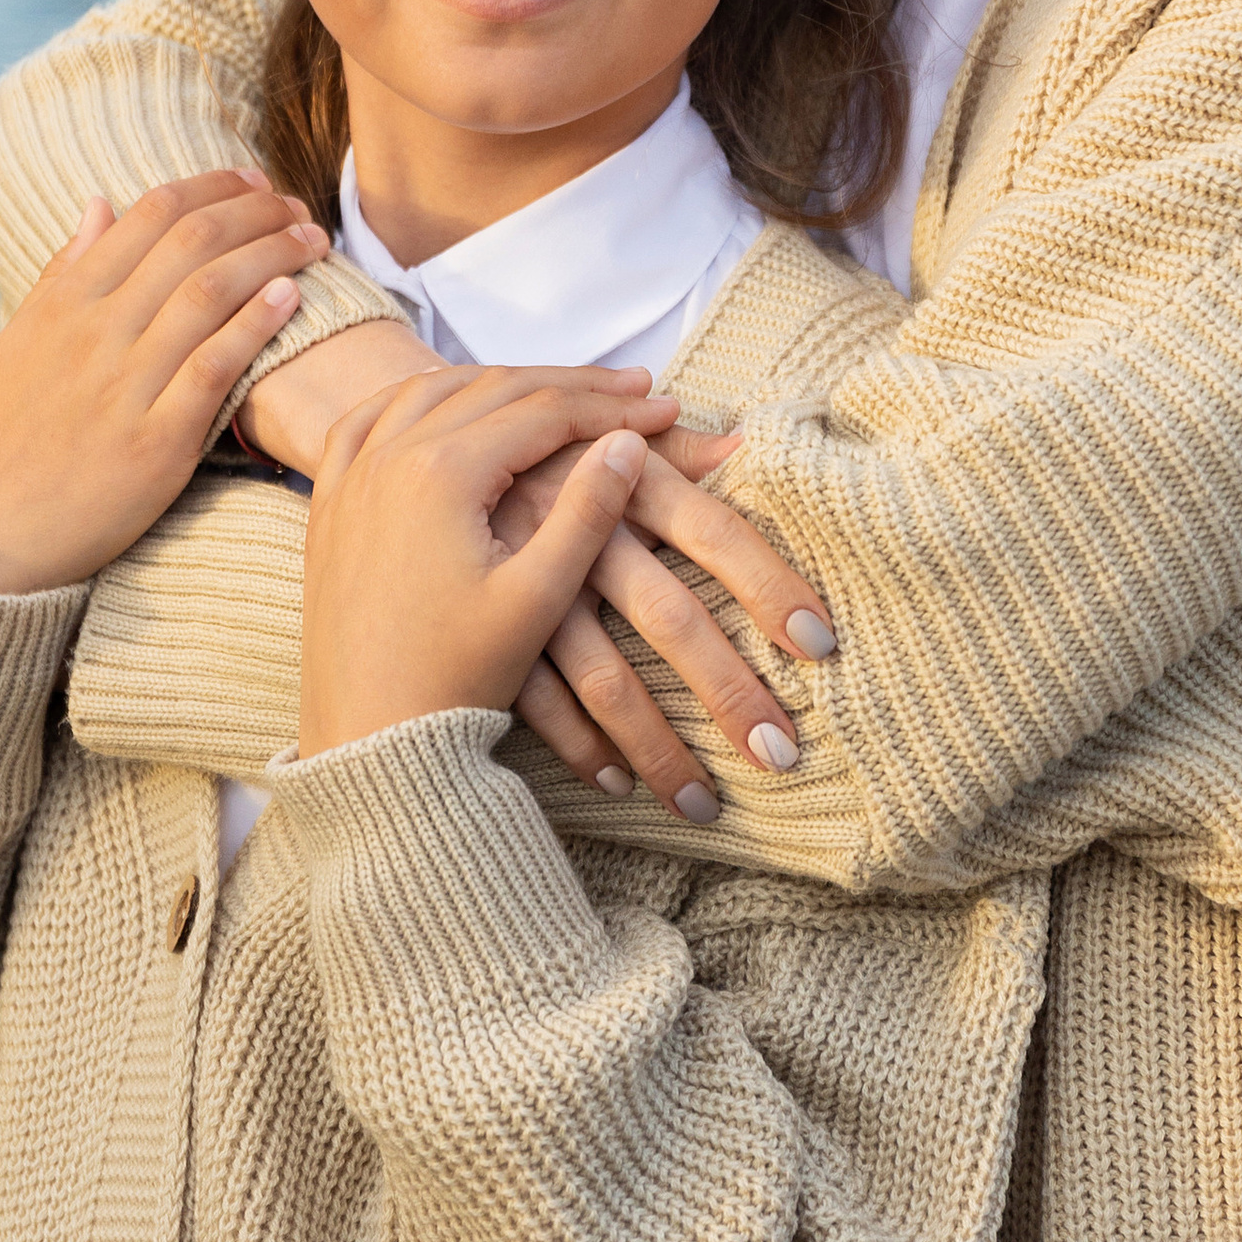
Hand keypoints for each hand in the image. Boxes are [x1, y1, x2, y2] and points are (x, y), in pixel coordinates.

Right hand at [0, 172, 328, 593]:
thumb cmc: (3, 436)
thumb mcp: (17, 344)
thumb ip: (62, 273)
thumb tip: (99, 204)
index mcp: (63, 304)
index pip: (148, 216)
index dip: (210, 188)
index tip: (252, 181)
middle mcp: (95, 334)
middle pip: (190, 244)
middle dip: (254, 212)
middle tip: (294, 205)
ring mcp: (125, 387)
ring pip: (209, 293)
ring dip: (269, 255)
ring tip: (310, 240)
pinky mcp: (156, 442)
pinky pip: (215, 368)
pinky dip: (255, 324)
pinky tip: (289, 296)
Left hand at [295, 368, 659, 755]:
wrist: (365, 738)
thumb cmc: (453, 678)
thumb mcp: (536, 598)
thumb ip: (586, 513)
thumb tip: (627, 443)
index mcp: (443, 472)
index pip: (545, 413)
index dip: (613, 408)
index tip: (667, 408)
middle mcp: (389, 456)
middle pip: (494, 388)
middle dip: (569, 385)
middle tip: (632, 386)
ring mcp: (351, 475)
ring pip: (432, 391)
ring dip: (500, 382)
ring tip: (557, 389)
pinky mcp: (330, 503)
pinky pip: (369, 419)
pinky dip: (418, 396)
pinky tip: (445, 400)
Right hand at [507, 433, 837, 817]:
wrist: (420, 469)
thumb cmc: (542, 455)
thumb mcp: (603, 436)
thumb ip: (677, 447)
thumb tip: (750, 447)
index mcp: (625, 479)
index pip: (716, 531)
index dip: (770, 584)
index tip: (821, 645)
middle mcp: (582, 533)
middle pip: (670, 617)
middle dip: (729, 689)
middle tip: (783, 753)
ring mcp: (531, 587)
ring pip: (604, 680)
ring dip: (659, 747)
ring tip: (706, 804)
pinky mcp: (489, 630)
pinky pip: (538, 703)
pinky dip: (577, 747)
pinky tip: (618, 785)